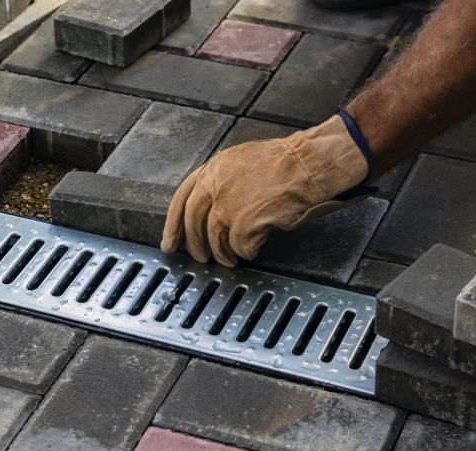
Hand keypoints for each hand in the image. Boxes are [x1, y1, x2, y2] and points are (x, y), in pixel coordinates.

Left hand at [160, 115, 368, 266]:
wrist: (309, 164)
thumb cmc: (285, 163)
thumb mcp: (241, 162)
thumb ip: (221, 182)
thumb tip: (209, 210)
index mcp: (213, 169)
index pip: (181, 198)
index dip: (173, 223)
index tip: (169, 241)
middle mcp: (215, 185)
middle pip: (193, 222)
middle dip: (194, 244)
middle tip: (199, 257)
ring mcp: (228, 204)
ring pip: (215, 239)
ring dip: (222, 253)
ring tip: (229, 259)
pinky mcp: (244, 222)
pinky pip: (240, 246)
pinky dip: (246, 252)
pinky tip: (253, 250)